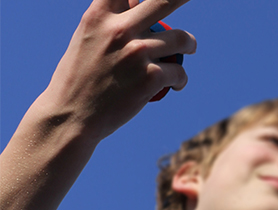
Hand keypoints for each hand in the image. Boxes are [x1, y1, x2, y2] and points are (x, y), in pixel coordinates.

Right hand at [39, 0, 196, 139]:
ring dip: (189, 44)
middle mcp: (120, 29)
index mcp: (99, 16)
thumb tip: (135, 0)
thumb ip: (110, 18)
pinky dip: (180, 79)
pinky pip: (179, 72)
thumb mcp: (88, 38)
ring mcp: (137, 53)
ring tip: (190, 48)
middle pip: (165, 0)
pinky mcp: (151, 77)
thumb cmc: (80, 77)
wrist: (72, 116)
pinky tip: (176, 85)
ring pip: (182, 39)